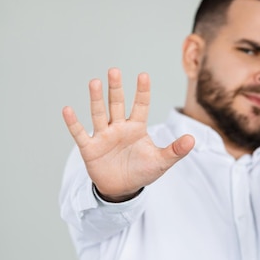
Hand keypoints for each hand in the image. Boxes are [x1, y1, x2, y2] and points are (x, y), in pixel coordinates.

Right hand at [62, 68, 194, 201]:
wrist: (122, 189)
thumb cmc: (142, 172)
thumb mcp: (161, 162)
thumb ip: (175, 150)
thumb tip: (192, 139)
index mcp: (136, 127)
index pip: (141, 105)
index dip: (142, 91)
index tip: (143, 75)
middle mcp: (119, 127)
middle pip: (117, 104)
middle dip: (116, 88)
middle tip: (114, 71)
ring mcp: (103, 136)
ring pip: (99, 114)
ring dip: (96, 99)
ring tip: (95, 82)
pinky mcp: (90, 148)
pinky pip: (80, 134)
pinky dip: (74, 123)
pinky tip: (68, 110)